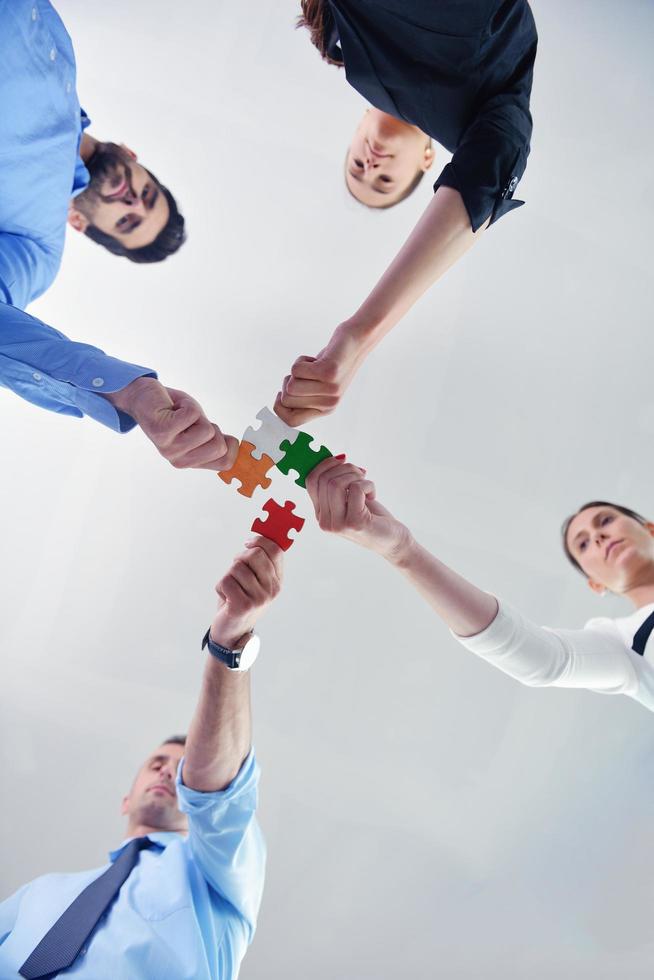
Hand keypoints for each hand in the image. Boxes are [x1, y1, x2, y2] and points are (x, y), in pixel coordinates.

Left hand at [104, 377, 238, 469]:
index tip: (216, 431)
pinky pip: (193, 414)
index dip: (231, 444)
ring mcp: (170, 448)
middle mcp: (180, 460)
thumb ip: (216, 441)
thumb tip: (244, 449)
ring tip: (181, 414)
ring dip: (197, 414)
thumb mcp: (200, 429)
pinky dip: (187, 404)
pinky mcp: (163, 431)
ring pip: (207, 430)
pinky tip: (173, 408)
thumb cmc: (174, 412)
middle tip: (191, 422)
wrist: (143, 398)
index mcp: (191, 462)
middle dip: (210, 426)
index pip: (226, 464)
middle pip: (219, 446)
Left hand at [211, 535, 283, 647]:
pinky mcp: (243, 605)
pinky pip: (225, 581)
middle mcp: (272, 589)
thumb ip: (260, 561)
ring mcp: (259, 598)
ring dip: (227, 576)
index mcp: (278, 580)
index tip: (248, 543)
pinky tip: (225, 598)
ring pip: (236, 568)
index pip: (275, 550)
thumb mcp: (255, 580)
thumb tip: (257, 537)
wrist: (232, 631)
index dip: (260, 541)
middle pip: (255, 554)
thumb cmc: (241, 599)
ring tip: (231, 589)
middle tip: (235, 571)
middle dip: (240, 558)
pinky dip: (220, 587)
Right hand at [274, 322, 368, 425]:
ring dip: (296, 370)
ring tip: (312, 365)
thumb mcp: (319, 385)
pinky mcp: (328, 372)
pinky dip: (301, 359)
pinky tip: (315, 358)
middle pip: (287, 400)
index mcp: (326, 409)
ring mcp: (330, 389)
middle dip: (288, 382)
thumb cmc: (331, 362)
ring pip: (290, 386)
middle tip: (305, 372)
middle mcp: (329, 403)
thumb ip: (304, 396)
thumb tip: (281, 403)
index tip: (282, 391)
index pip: (292, 422)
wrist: (357, 341)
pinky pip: (296, 370)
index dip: (279, 407)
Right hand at [306, 457, 410, 560]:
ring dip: (356, 476)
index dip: (325, 464)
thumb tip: (336, 459)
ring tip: (366, 484)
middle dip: (345, 468)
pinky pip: (356, 489)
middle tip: (361, 474)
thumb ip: (338, 485)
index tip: (343, 460)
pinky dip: (368, 485)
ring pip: (336, 483)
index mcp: (321, 514)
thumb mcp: (349, 499)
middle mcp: (325, 521)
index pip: (310, 481)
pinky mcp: (355, 522)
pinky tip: (373, 496)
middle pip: (324, 480)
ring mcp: (338, 524)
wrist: (392, 541)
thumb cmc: (372, 517)